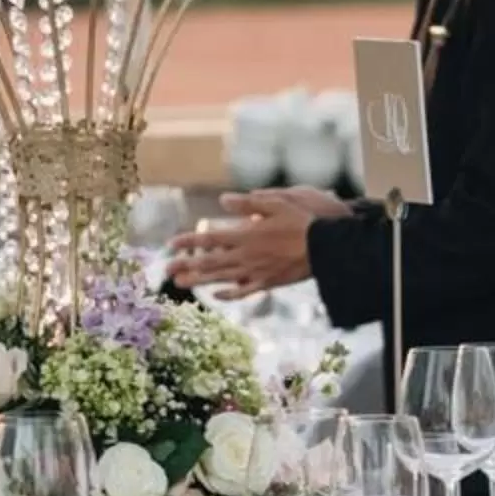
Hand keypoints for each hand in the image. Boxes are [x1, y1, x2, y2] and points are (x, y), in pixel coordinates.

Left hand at [168, 190, 339, 298]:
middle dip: (186, 265)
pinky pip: (244, 292)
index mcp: (246, 236)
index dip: (189, 241)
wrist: (328, 248)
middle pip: (210, 263)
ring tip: (181, 283)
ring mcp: (257, 273)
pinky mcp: (268, 283)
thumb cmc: (303, 221)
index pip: (210, 239)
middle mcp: (247, 257)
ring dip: (200, 281)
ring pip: (222, 279)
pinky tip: (216, 295)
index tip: (170, 244)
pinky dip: (229, 295)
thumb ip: (247, 203)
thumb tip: (222, 200)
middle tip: (166, 269)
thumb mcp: (276, 203)